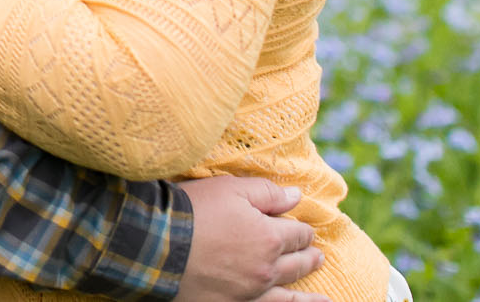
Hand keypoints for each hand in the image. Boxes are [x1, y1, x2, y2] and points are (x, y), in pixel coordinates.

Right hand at [172, 176, 328, 301]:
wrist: (156, 244)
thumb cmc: (192, 210)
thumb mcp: (230, 189)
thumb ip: (267, 192)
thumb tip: (297, 196)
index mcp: (269, 237)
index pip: (297, 232)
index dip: (301, 227)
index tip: (301, 226)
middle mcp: (266, 268)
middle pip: (296, 262)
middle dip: (308, 255)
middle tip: (317, 254)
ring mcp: (250, 291)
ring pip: (288, 294)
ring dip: (307, 294)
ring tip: (324, 298)